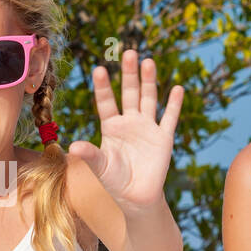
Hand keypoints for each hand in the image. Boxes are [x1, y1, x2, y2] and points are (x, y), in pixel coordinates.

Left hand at [67, 50, 183, 213]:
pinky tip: (177, 88)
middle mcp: (129, 122)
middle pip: (129, 93)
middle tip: (129, 52)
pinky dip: (174, 104)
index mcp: (111, 127)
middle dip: (129, 74)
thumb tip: (73, 147)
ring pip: (148, 99)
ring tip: (148, 61)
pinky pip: (169, 118)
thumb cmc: (113, 182)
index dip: (104, 86)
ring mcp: (147, 128)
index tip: (99, 69)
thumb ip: (89, 156)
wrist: (135, 198)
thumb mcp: (99, 168)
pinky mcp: (163, 138)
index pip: (106, 102)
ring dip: (149, 81)